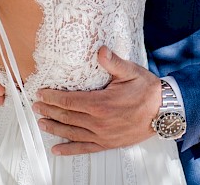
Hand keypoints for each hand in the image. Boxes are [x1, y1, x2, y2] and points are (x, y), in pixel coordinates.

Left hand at [33, 47, 159, 154]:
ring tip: (41, 123)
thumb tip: (100, 50)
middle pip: (67, 116)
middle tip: (35, 106)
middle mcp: (99, 122)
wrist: (164, 112)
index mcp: (101, 103)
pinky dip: (69, 150)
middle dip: (49, 110)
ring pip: (72, 132)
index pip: (69, 100)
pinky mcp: (108, 143)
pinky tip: (57, 149)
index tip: (41, 93)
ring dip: (55, 128)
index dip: (53, 97)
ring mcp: (102, 135)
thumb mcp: (131, 72)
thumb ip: (113, 62)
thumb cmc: (147, 90)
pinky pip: (85, 148)